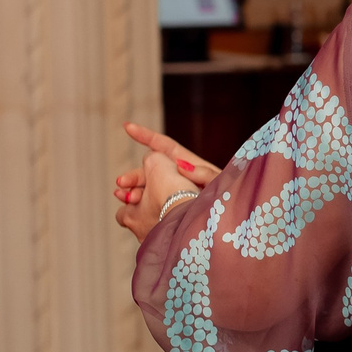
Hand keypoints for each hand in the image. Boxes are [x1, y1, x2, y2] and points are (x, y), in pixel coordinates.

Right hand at [111, 122, 217, 238]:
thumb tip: (182, 166)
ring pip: (149, 190)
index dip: (146, 136)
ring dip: (134, 191)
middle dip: (135, 175)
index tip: (127, 127)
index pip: (165, 146)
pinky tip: (129, 209)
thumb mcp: (221, 184)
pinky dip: (139, 206)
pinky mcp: (171, 211)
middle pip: (152, 171)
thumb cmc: (230, 202)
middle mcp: (180, 179)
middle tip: (121, 182)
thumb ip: (203, 173)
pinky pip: (152, 206)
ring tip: (122, 196)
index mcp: (191, 167)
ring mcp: (174, 195)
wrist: (228, 223)